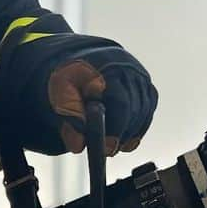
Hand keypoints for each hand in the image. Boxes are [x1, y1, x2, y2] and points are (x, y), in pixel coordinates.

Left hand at [0, 17, 157, 156]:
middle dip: (121, 133)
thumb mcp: (58, 95)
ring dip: (129, 130)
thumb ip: (69, 118)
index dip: (115, 129)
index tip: (106, 148)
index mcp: (105, 65)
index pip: (121, 104)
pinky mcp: (144, 82)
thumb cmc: (63, 76)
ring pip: (143, 111)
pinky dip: (137, 124)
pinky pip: (148, 108)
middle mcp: (127, 66)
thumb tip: (79, 144)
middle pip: (135, 110)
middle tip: (106, 148)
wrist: (70, 58)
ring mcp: (138, 73)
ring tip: (111, 140)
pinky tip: (123, 132)